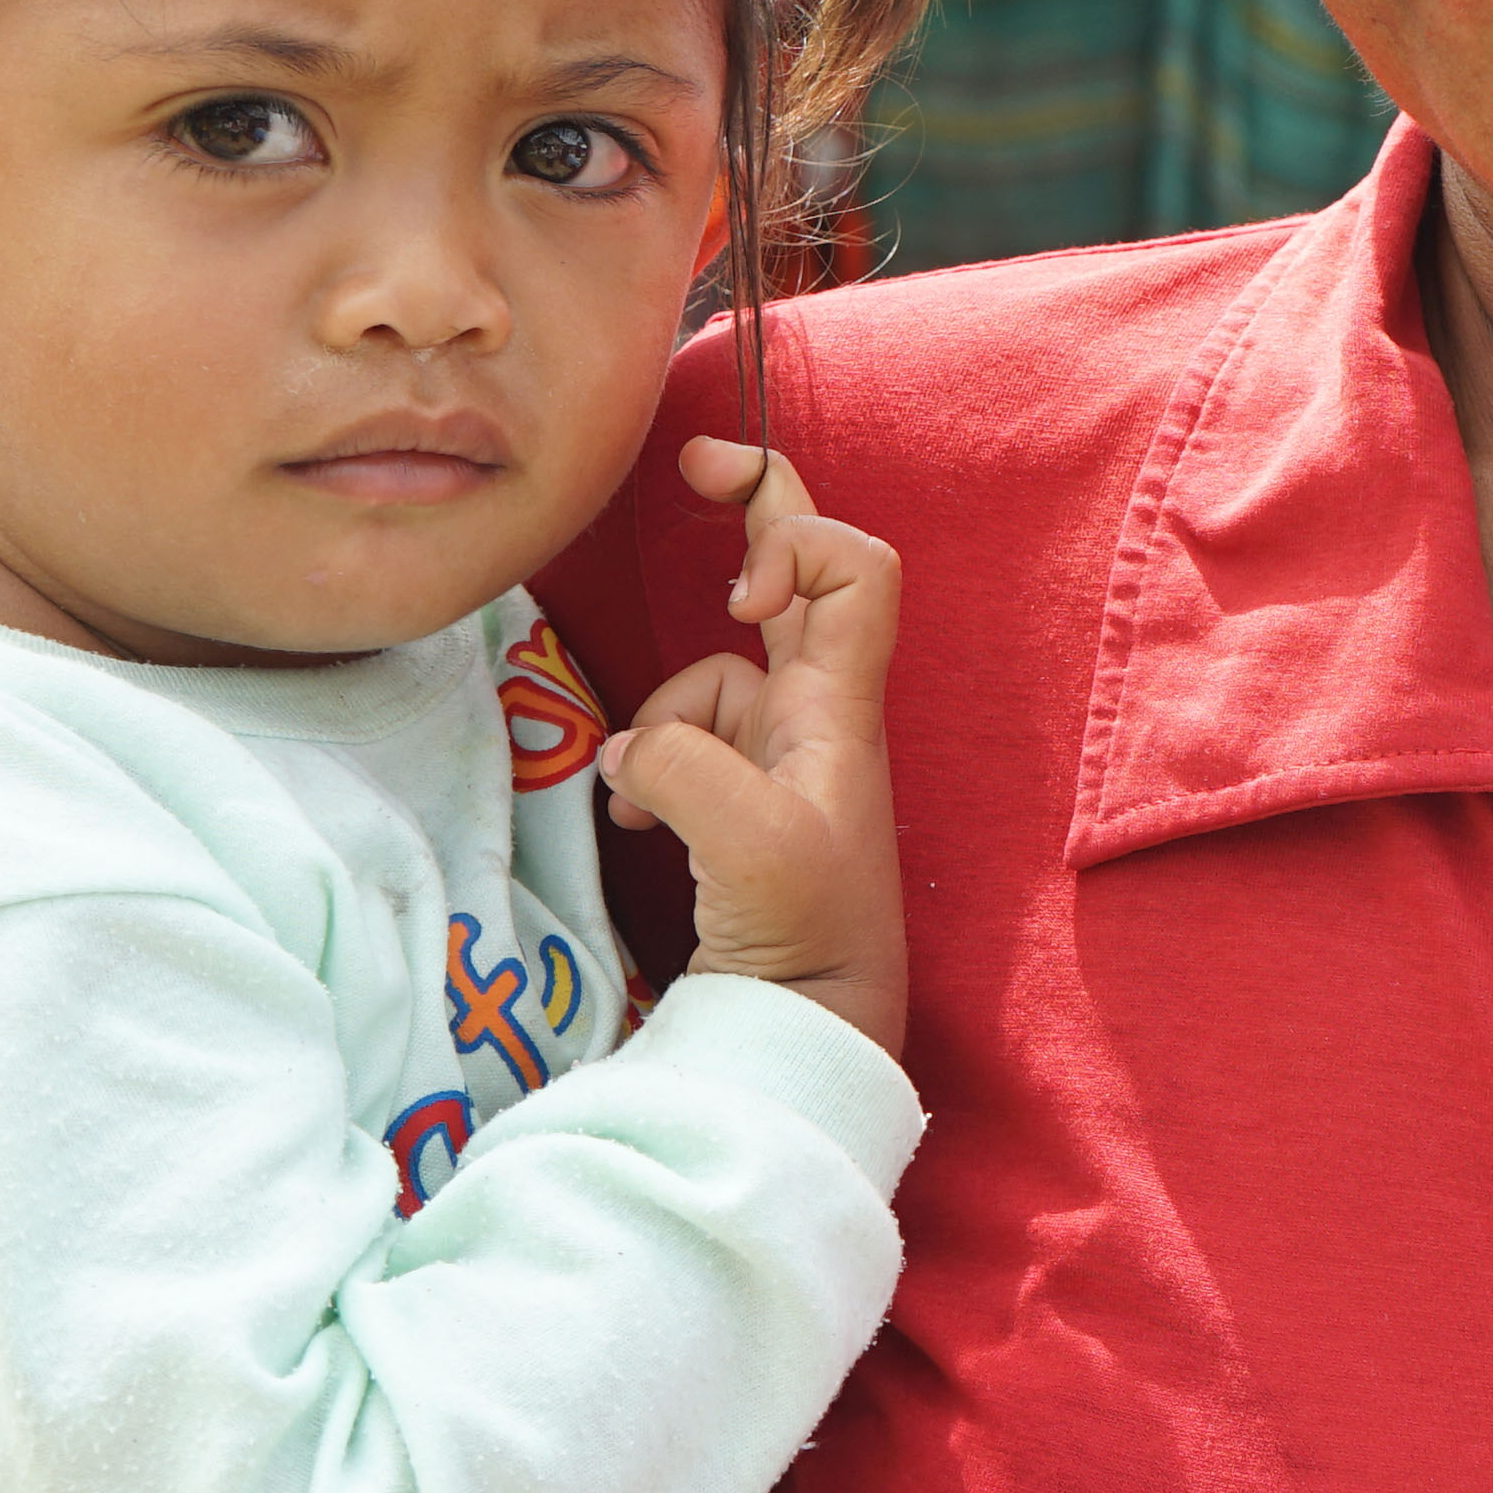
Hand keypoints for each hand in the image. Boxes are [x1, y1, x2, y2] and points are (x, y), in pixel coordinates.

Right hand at [595, 438, 907, 1062]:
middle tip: (697, 462)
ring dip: (663, 719)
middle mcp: (814, 717)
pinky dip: (647, 764)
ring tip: (651, 800)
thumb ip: (686, 768)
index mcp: (840, 709)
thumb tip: (633, 750)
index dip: (797, 542)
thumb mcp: (750, 845)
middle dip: (751, 508)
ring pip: (704, 681)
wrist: (805, 1030)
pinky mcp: (733, 801)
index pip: (859, 569)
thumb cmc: (805, 936)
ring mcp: (773, 757)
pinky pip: (675, 743)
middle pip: (795, 575)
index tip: (739, 592)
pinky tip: (634, 819)